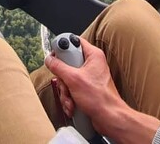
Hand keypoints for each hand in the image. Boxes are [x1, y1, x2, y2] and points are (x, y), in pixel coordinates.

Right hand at [45, 36, 159, 143]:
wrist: (109, 118)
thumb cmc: (101, 98)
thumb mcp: (73, 79)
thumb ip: (59, 67)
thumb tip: (50, 60)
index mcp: (93, 55)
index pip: (74, 41)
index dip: (63, 48)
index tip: (55, 55)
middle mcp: (91, 64)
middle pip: (67, 63)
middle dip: (63, 78)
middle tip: (66, 83)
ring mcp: (88, 77)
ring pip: (67, 78)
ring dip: (65, 91)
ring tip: (71, 98)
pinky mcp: (85, 89)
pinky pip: (71, 89)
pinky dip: (69, 98)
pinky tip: (73, 105)